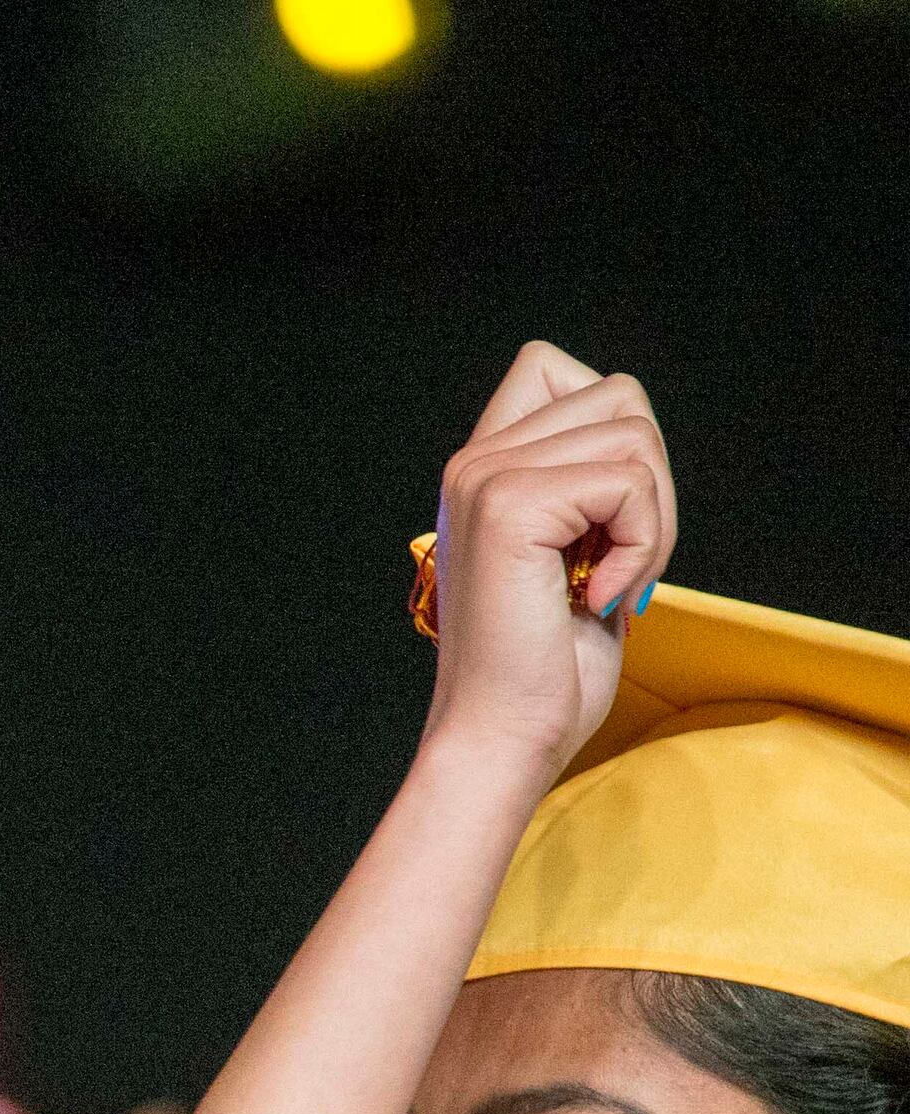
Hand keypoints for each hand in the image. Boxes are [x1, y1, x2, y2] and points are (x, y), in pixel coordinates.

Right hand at [421, 341, 675, 773]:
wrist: (502, 736)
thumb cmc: (543, 667)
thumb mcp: (574, 552)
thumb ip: (587, 484)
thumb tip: (636, 434)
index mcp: (481, 469)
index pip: (554, 367)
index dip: (611, 428)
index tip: (597, 519)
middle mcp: (473, 462)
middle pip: (619, 397)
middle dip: (650, 483)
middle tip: (616, 563)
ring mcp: (486, 478)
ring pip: (635, 437)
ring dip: (651, 521)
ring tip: (607, 583)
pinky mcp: (510, 507)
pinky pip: (630, 484)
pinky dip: (642, 546)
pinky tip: (599, 596)